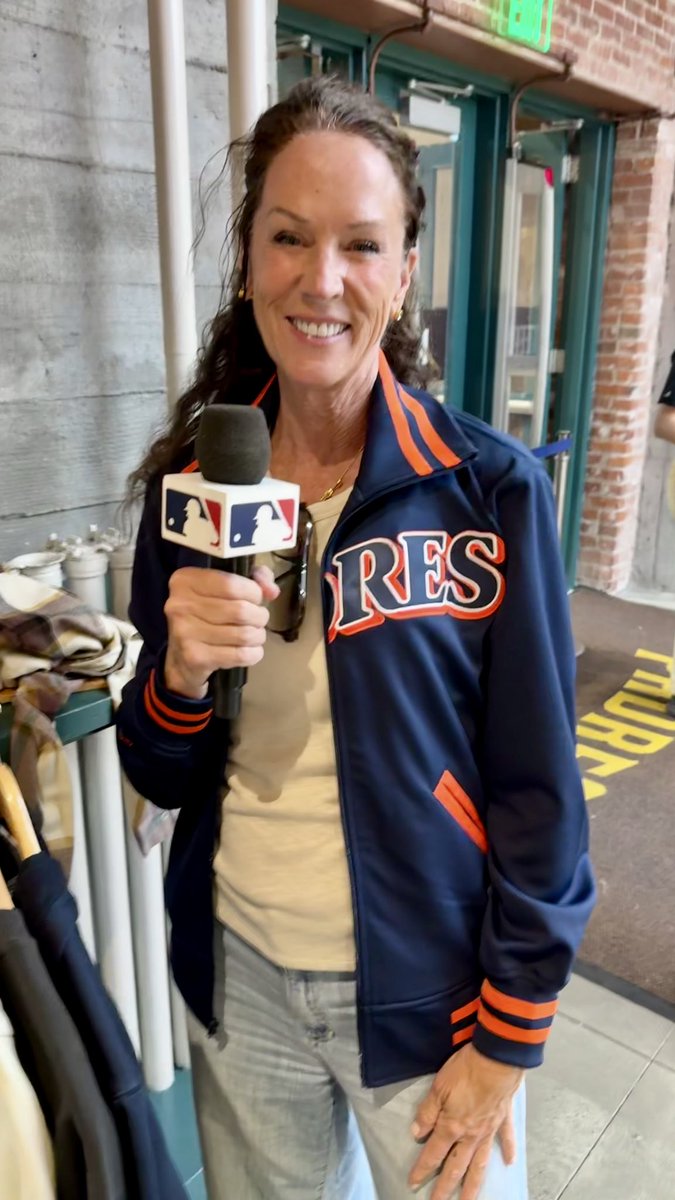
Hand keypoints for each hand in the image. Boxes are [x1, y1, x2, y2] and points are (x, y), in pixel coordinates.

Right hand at [163, 564, 278, 698]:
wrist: (181, 657)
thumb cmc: (206, 616)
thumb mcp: (225, 588)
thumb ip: (253, 579)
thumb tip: (271, 590)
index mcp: (185, 581)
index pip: (231, 584)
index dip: (254, 592)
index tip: (256, 599)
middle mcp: (179, 605)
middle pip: (240, 610)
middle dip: (259, 616)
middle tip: (258, 620)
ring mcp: (184, 632)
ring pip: (243, 634)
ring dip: (258, 635)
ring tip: (254, 635)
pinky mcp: (195, 657)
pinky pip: (239, 655)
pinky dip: (253, 654)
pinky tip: (250, 651)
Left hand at [408, 1045, 522, 1198]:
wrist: (497, 1060)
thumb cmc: (465, 1070)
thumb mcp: (438, 1088)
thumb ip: (428, 1112)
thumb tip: (417, 1134)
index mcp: (452, 1127)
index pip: (433, 1154)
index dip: (422, 1170)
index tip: (413, 1184)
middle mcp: (471, 1136)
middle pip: (457, 1167)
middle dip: (445, 1188)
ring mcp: (489, 1130)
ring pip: (480, 1164)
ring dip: (474, 1185)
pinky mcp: (503, 1119)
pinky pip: (506, 1140)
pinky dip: (508, 1152)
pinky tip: (508, 1163)